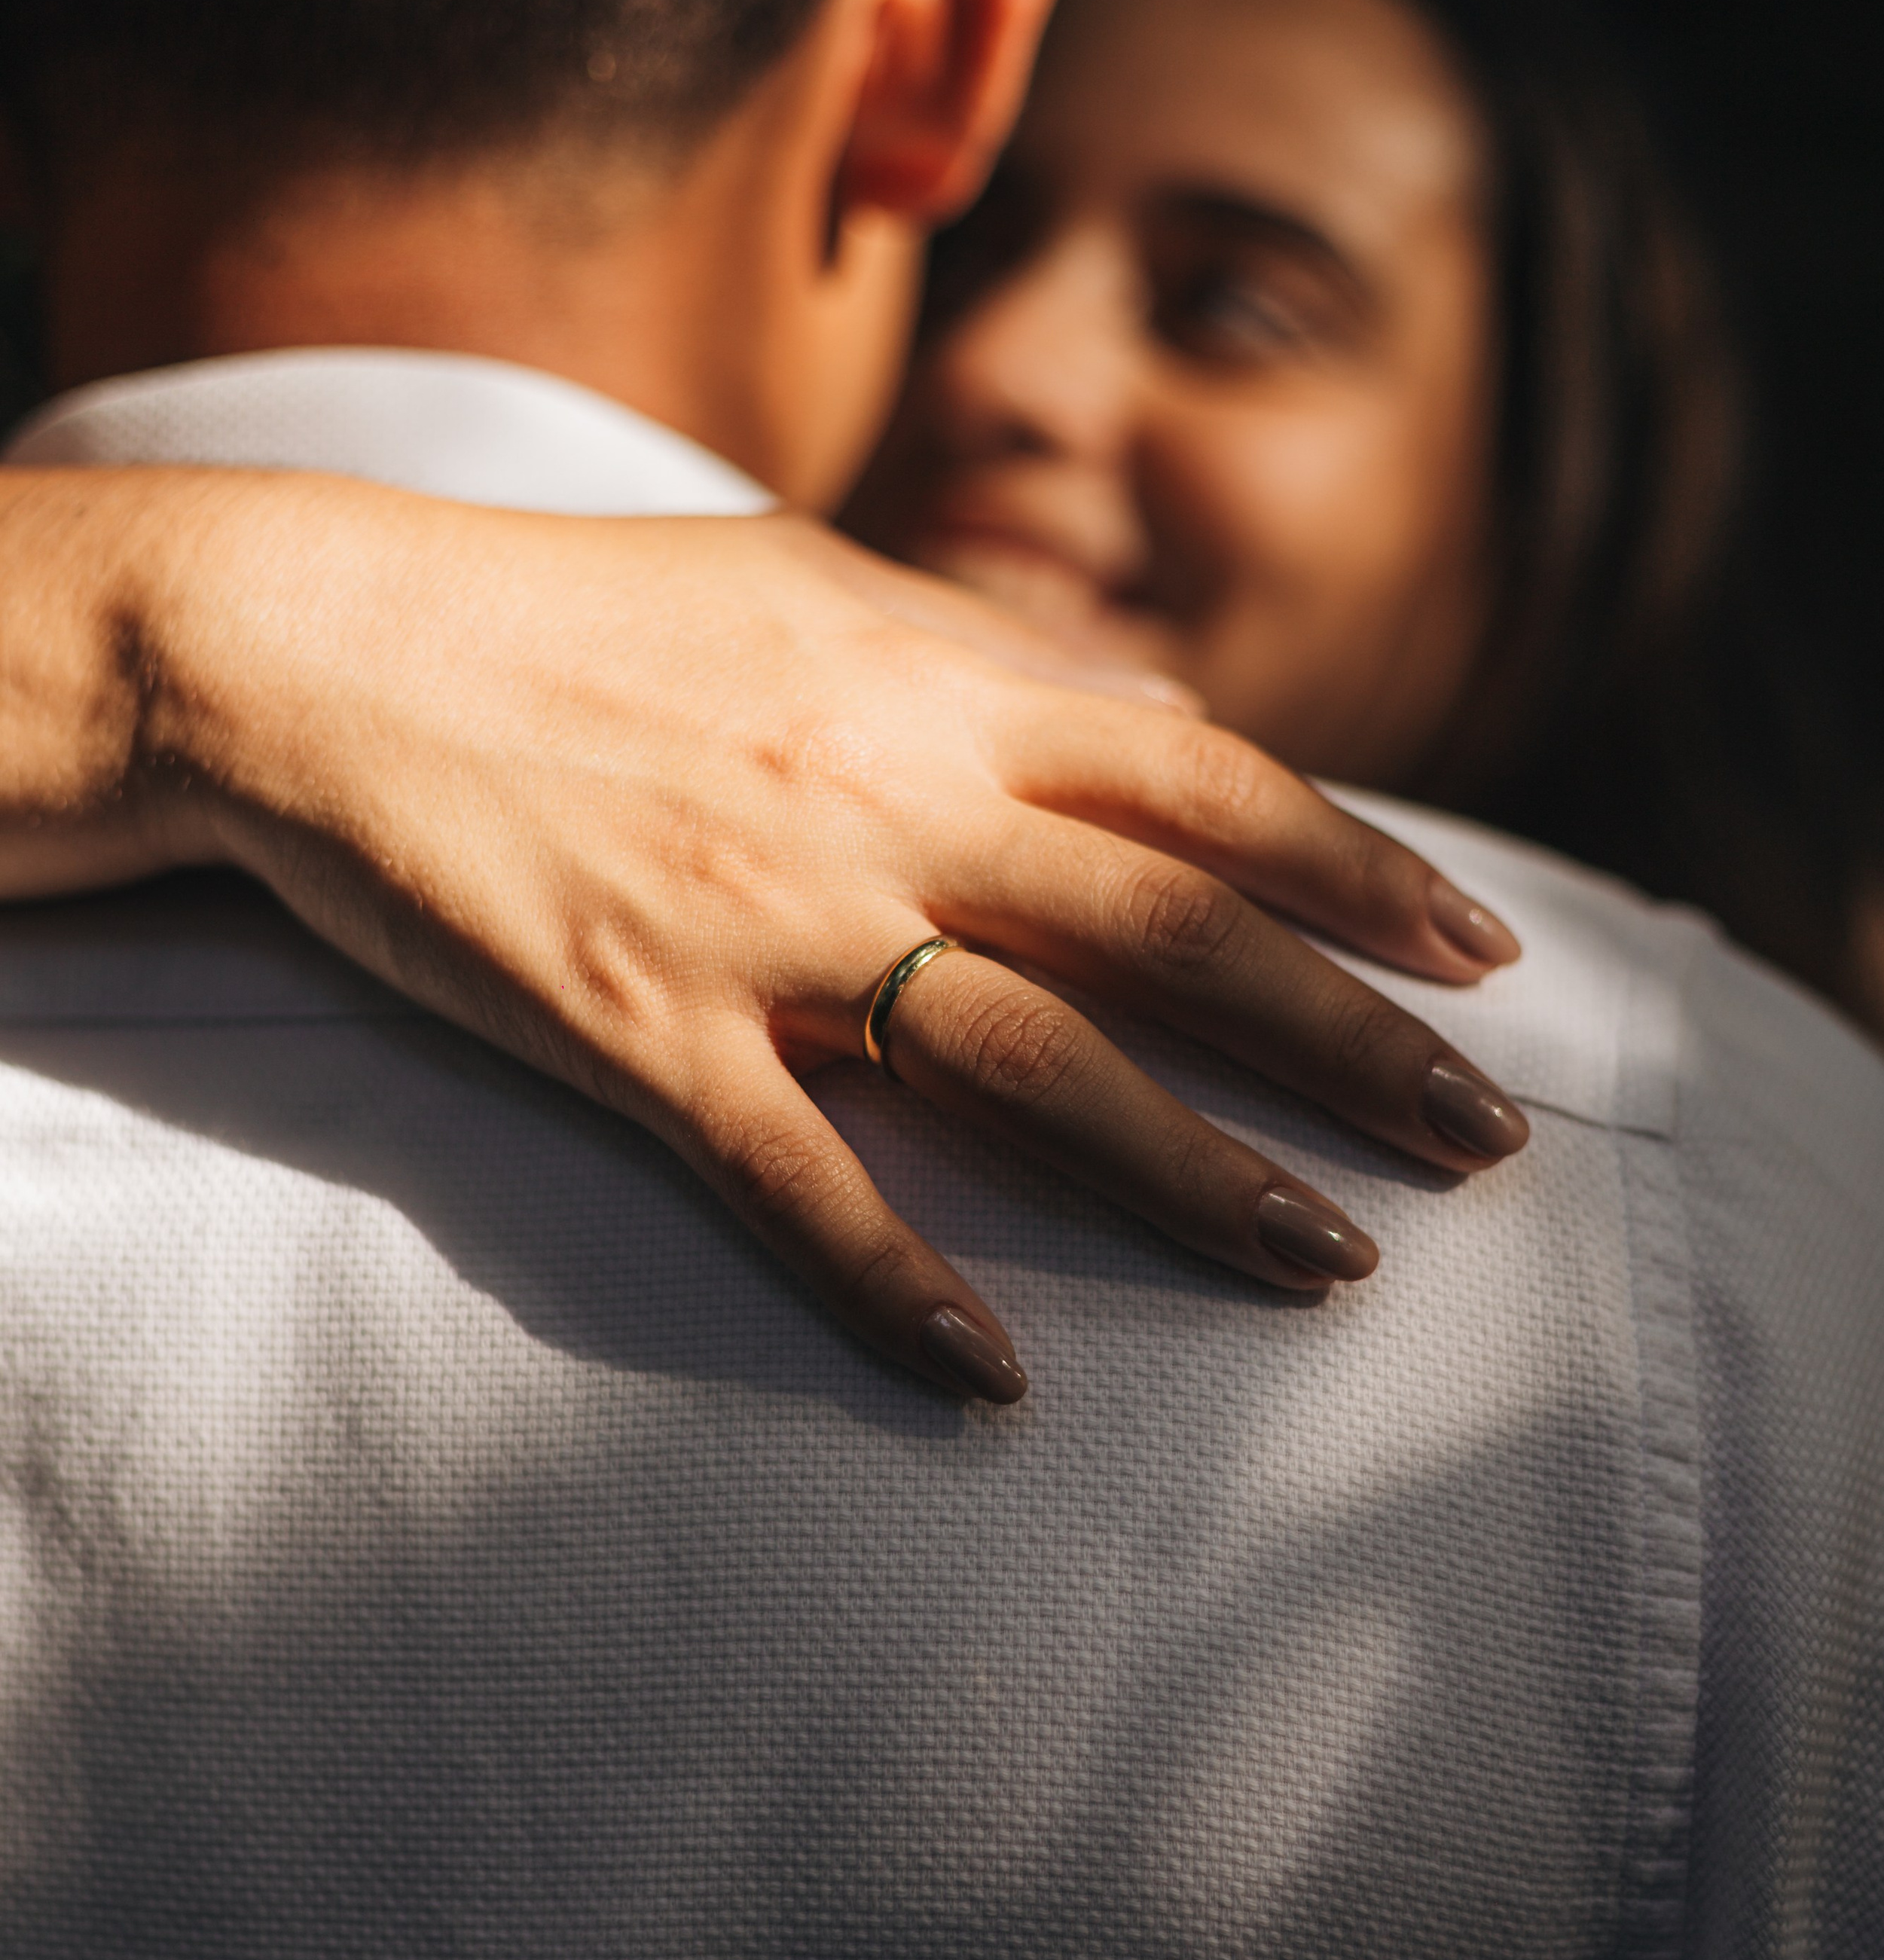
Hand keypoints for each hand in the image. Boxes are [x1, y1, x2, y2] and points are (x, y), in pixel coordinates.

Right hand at [0, 471, 1526, 1401]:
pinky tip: (993, 1372)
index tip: (1484, 958)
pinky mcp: (638, 1027)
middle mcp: (882, 800)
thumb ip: (986, 654)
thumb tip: (1153, 712)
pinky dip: (891, 1277)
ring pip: (1028, 1064)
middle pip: (1170, 935)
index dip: (1363, 873)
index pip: (1209, 785)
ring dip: (1193, 1175)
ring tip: (1332, 1264)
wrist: (318, 645)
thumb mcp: (801, 588)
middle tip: (1489, 1143)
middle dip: (1347, 1046)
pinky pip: (788, 1176)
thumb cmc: (572, 612)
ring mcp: (764, 921)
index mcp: (932, 687)